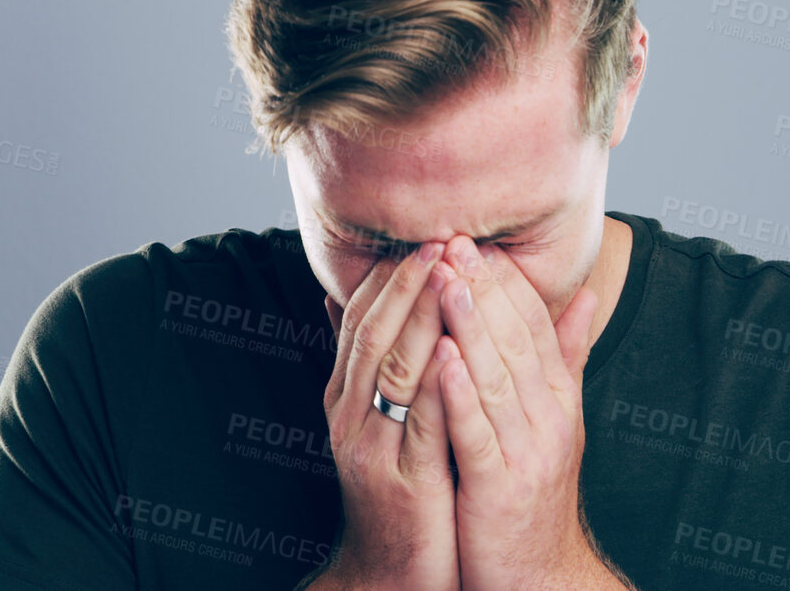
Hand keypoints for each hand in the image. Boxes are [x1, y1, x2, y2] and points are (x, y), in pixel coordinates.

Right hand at [316, 239, 460, 590]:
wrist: (390, 573)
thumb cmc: (395, 488)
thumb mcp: (375, 419)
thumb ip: (365, 361)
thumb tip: (335, 299)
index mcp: (345, 396)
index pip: (361, 319)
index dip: (388, 275)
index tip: (420, 233)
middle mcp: (350, 416)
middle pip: (373, 334)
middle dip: (405, 283)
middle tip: (437, 239)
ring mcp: (373, 448)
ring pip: (394, 369)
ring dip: (420, 318)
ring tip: (447, 274)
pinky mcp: (405, 481)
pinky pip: (420, 423)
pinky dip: (436, 383)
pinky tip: (454, 350)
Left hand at [433, 238, 619, 589]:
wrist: (540, 575)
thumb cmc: (534, 491)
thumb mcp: (557, 418)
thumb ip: (567, 356)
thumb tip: (586, 295)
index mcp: (559, 396)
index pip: (533, 323)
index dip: (504, 279)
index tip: (474, 237)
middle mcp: (550, 417)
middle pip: (516, 340)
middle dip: (484, 288)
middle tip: (454, 239)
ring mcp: (527, 451)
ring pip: (496, 377)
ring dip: (470, 326)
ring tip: (446, 280)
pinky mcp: (499, 487)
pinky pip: (477, 433)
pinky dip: (460, 394)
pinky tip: (441, 359)